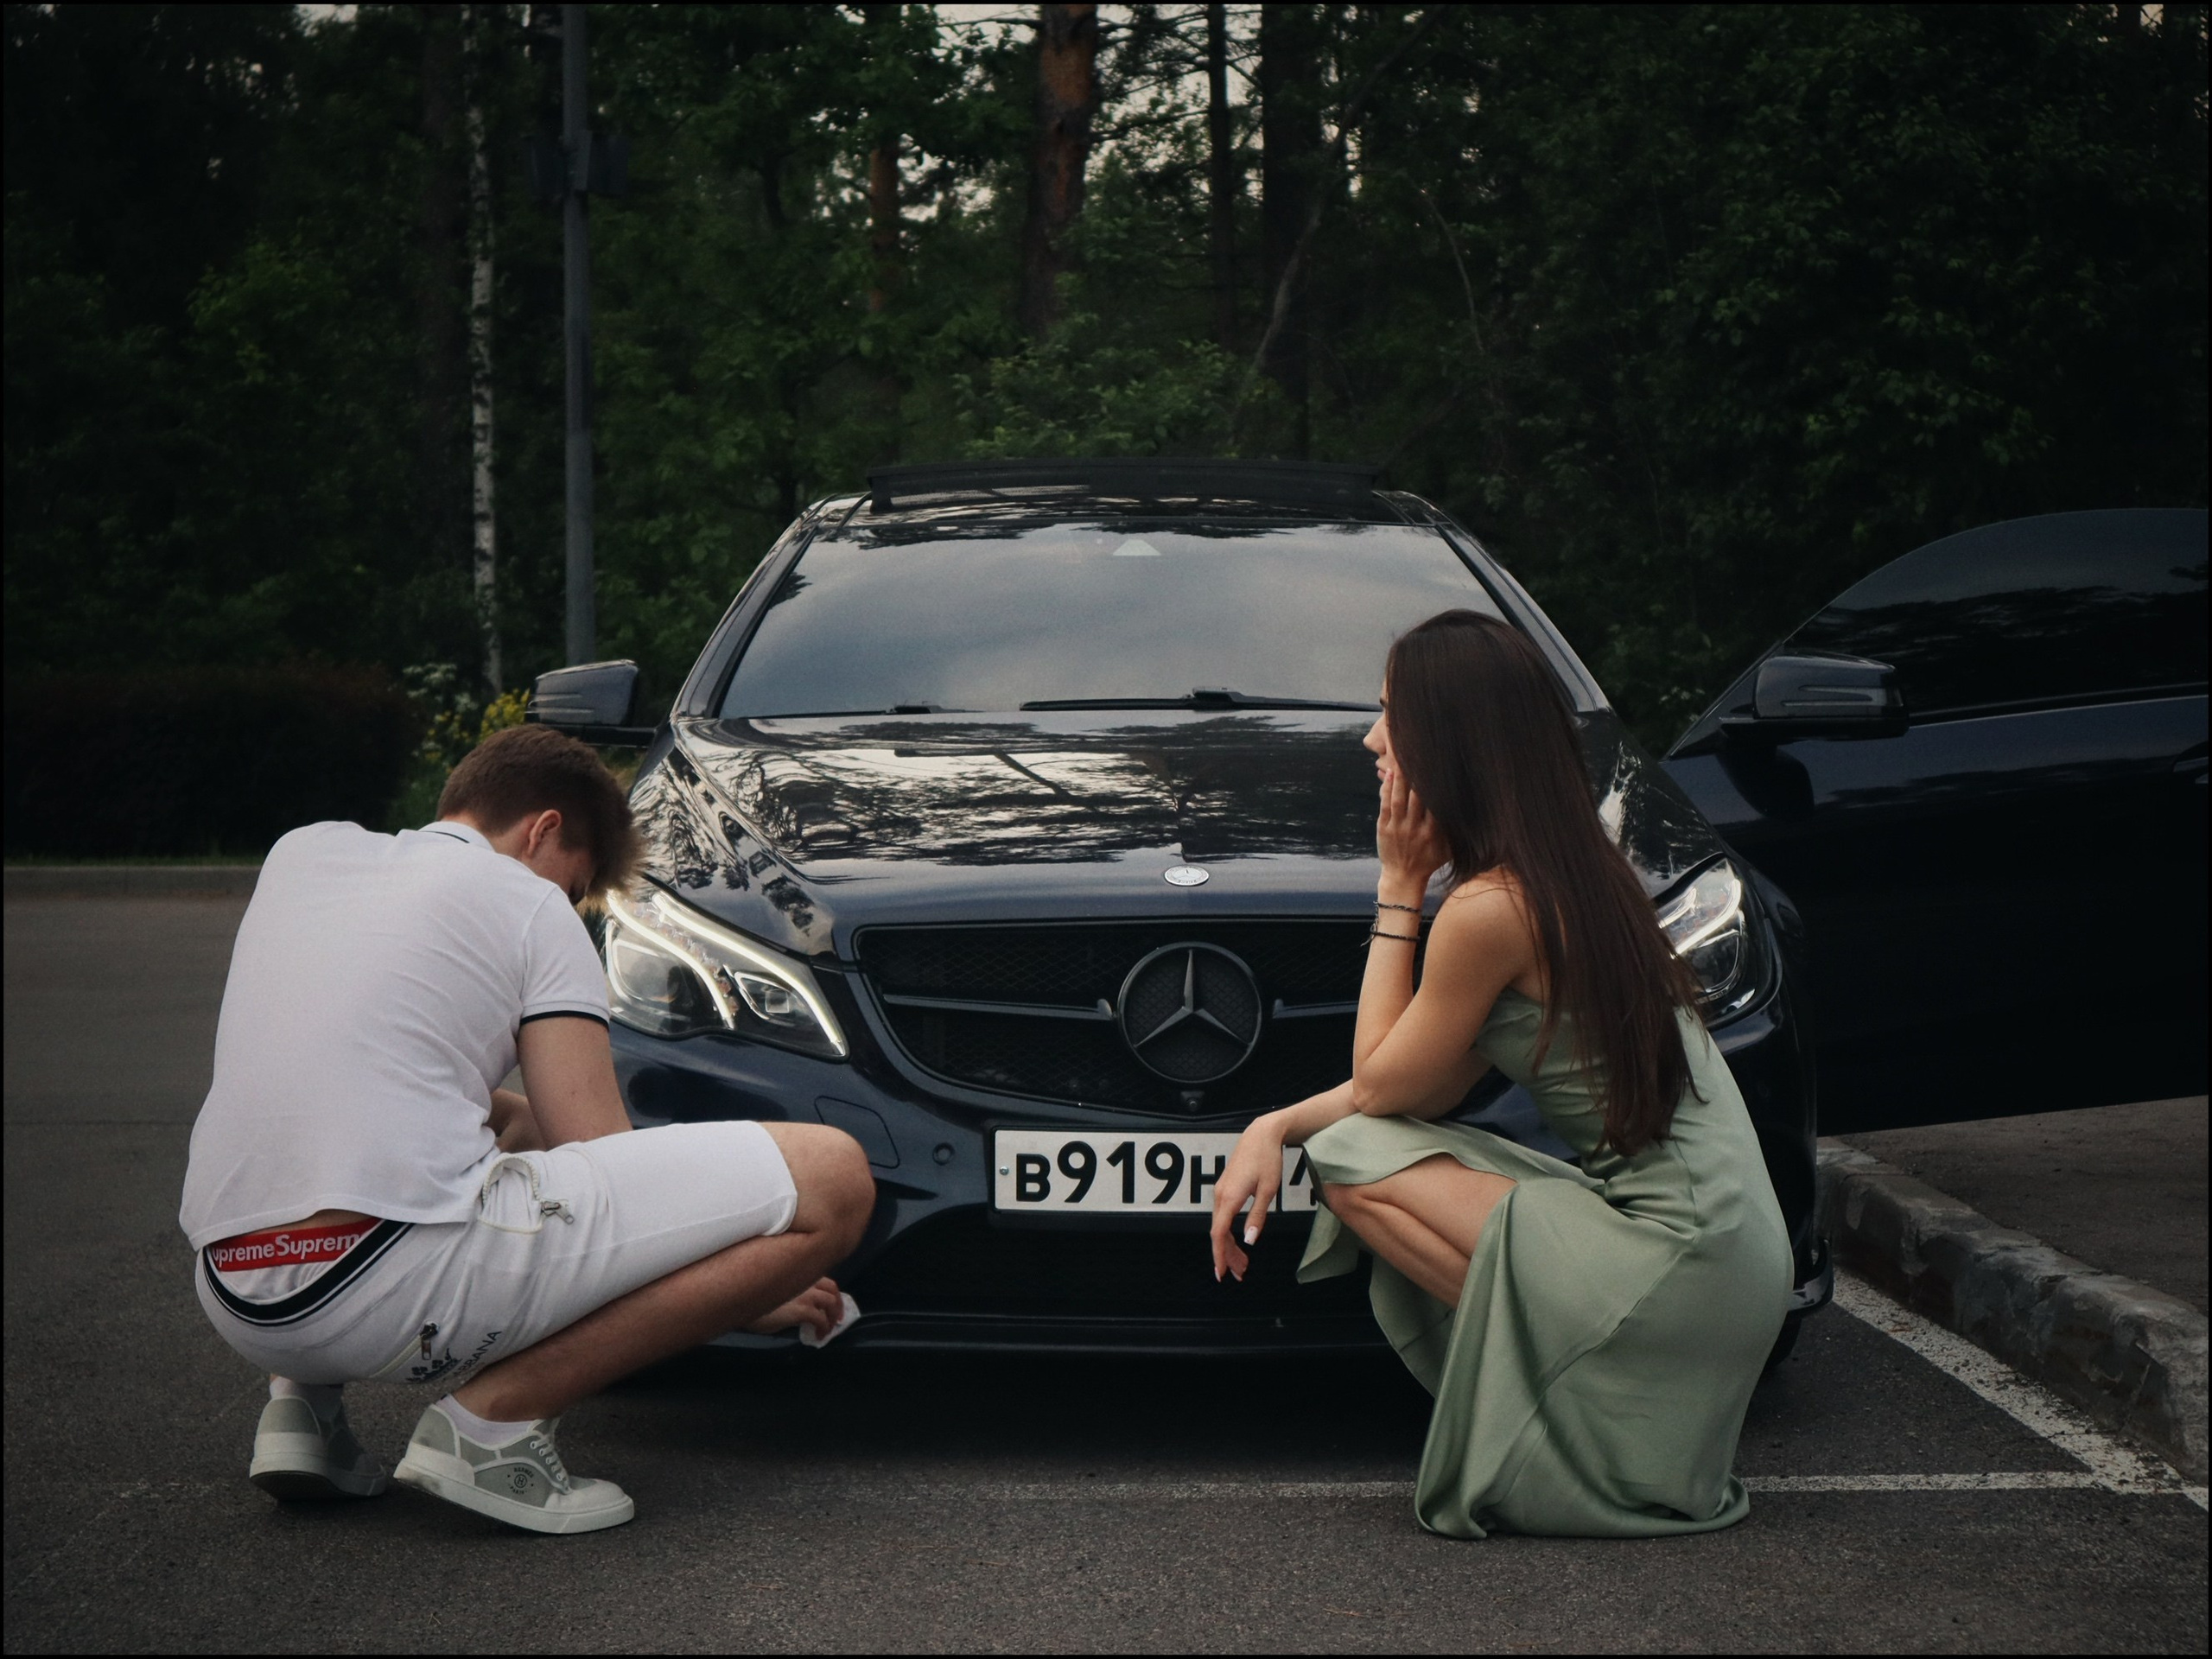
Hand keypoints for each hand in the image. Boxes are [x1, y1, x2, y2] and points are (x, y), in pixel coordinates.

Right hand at [744, 1276, 845, 1338]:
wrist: (739, 1301)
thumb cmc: (751, 1296)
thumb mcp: (774, 1290)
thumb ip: (790, 1292)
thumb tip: (798, 1306)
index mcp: (798, 1273)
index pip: (824, 1279)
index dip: (831, 1293)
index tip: (832, 1305)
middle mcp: (804, 1280)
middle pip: (832, 1288)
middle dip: (838, 1304)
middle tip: (837, 1319)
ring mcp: (804, 1294)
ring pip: (831, 1302)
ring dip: (832, 1317)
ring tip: (828, 1329)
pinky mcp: (801, 1309)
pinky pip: (820, 1319)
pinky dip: (823, 1328)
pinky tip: (818, 1336)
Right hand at [1209, 1114, 1286, 1283]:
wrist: (1261, 1134)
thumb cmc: (1267, 1159)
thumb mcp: (1267, 1190)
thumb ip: (1257, 1216)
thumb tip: (1250, 1240)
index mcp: (1229, 1198)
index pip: (1219, 1234)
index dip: (1219, 1255)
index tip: (1221, 1273)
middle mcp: (1220, 1195)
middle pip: (1218, 1233)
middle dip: (1227, 1255)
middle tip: (1240, 1273)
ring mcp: (1220, 1191)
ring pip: (1219, 1225)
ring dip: (1229, 1245)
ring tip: (1243, 1262)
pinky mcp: (1224, 1187)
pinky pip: (1222, 1216)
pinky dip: (1229, 1232)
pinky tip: (1239, 1240)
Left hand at [1376, 764, 1447, 893]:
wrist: (1403, 877)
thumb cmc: (1430, 861)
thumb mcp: (1449, 850)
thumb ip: (1458, 831)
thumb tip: (1478, 814)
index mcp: (1434, 833)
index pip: (1436, 804)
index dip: (1437, 786)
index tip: (1441, 769)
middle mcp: (1416, 829)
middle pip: (1417, 798)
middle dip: (1419, 776)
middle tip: (1421, 754)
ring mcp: (1399, 828)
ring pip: (1400, 798)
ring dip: (1402, 777)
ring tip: (1403, 757)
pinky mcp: (1385, 828)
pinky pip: (1386, 805)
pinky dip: (1387, 789)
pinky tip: (1390, 774)